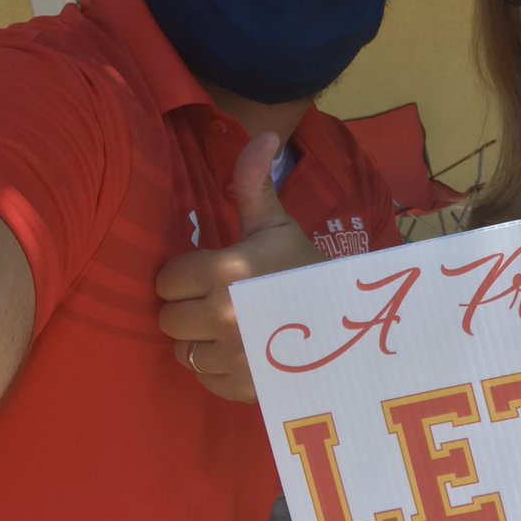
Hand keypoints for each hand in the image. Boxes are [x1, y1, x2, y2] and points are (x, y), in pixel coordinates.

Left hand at [156, 131, 325, 401]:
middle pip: (169, 319)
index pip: (167, 280)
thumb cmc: (306, 266)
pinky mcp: (241, 387)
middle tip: (224, 298)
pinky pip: (204, 378)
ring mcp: (231, 358)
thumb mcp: (277, 224)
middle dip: (190, 307)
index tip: (216, 271)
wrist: (352, 319)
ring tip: (235, 325)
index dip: (188, 274)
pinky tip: (246, 350)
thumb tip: (264, 132)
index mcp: (224, 272)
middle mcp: (221, 318)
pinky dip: (219, 367)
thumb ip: (254, 182)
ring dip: (202, 339)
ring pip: (184, 351)